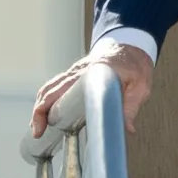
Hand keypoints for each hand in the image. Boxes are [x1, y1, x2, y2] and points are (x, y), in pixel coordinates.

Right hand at [30, 39, 154, 137]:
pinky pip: (54, 86)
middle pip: (50, 89)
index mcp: (93, 72)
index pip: (65, 89)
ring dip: (40, 106)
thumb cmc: (135, 63)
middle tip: (38, 132)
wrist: (131, 45)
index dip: (50, 106)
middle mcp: (79, 71)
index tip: (45, 123)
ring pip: (49, 88)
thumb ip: (131, 107)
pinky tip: (46, 115)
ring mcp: (74, 72)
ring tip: (38, 128)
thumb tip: (126, 129)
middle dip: (40, 111)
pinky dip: (46, 100)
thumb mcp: (140, 86)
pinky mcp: (73, 75)